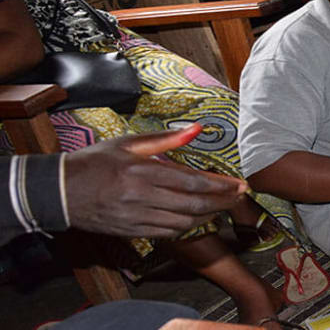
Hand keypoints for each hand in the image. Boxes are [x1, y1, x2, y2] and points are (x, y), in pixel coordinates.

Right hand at [63, 124, 246, 238]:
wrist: (57, 191)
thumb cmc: (94, 162)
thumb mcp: (128, 143)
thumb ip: (166, 138)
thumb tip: (198, 129)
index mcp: (142, 172)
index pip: (192, 182)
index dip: (220, 185)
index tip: (239, 185)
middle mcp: (141, 197)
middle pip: (193, 205)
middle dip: (222, 202)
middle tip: (239, 198)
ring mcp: (136, 217)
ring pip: (183, 222)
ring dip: (207, 216)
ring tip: (221, 207)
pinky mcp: (131, 232)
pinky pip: (167, 233)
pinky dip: (186, 226)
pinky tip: (195, 218)